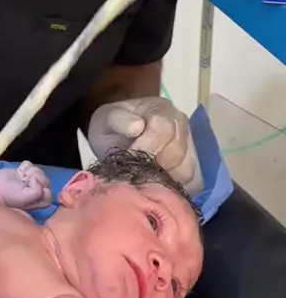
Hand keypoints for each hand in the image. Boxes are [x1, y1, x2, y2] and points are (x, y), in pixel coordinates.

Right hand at [0, 162, 52, 209]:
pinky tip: (19, 171)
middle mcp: (36, 191)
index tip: (31, 185)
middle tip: (25, 180)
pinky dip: (25, 166)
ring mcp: (30, 181)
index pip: (49, 193)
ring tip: (21, 175)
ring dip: (30, 171)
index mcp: (38, 200)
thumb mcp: (25, 199)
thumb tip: (37, 181)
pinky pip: (30, 164)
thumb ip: (37, 192)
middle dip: (36, 177)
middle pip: (45, 179)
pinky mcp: (23, 172)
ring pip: (38, 170)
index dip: (42, 187)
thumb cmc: (9, 196)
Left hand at [88, 97, 202, 192]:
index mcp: (161, 108)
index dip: (147, 147)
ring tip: (143, 180)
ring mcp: (189, 145)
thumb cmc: (110, 128)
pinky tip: (156, 188)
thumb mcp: (106, 119)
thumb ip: (118, 119)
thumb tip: (136, 127)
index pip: (163, 129)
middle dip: (153, 166)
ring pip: (187, 170)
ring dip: (165, 179)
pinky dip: (175, 188)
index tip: (129, 159)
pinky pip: (192, 182)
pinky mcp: (191, 165)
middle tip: (134, 172)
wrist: (115, 138)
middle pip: (177, 152)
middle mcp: (181, 124)